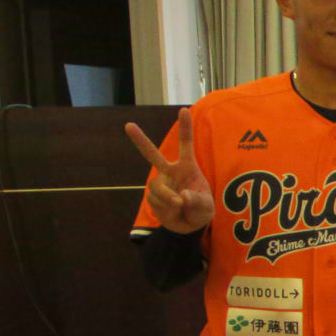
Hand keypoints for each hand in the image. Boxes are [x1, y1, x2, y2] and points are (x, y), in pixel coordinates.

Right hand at [125, 107, 213, 233]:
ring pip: (156, 186)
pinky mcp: (153, 197)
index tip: (184, 110)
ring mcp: (161, 183)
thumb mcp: (206, 206)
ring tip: (178, 204)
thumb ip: (197, 200)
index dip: (185, 128)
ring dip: (166, 196)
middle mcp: (170, 172)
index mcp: (187, 167)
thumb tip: (182, 196)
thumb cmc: (201, 209)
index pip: (186, 144)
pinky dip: (165, 207)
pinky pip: (155, 200)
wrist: (189, 225)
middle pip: (152, 154)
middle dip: (140, 140)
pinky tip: (173, 210)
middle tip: (128, 125)